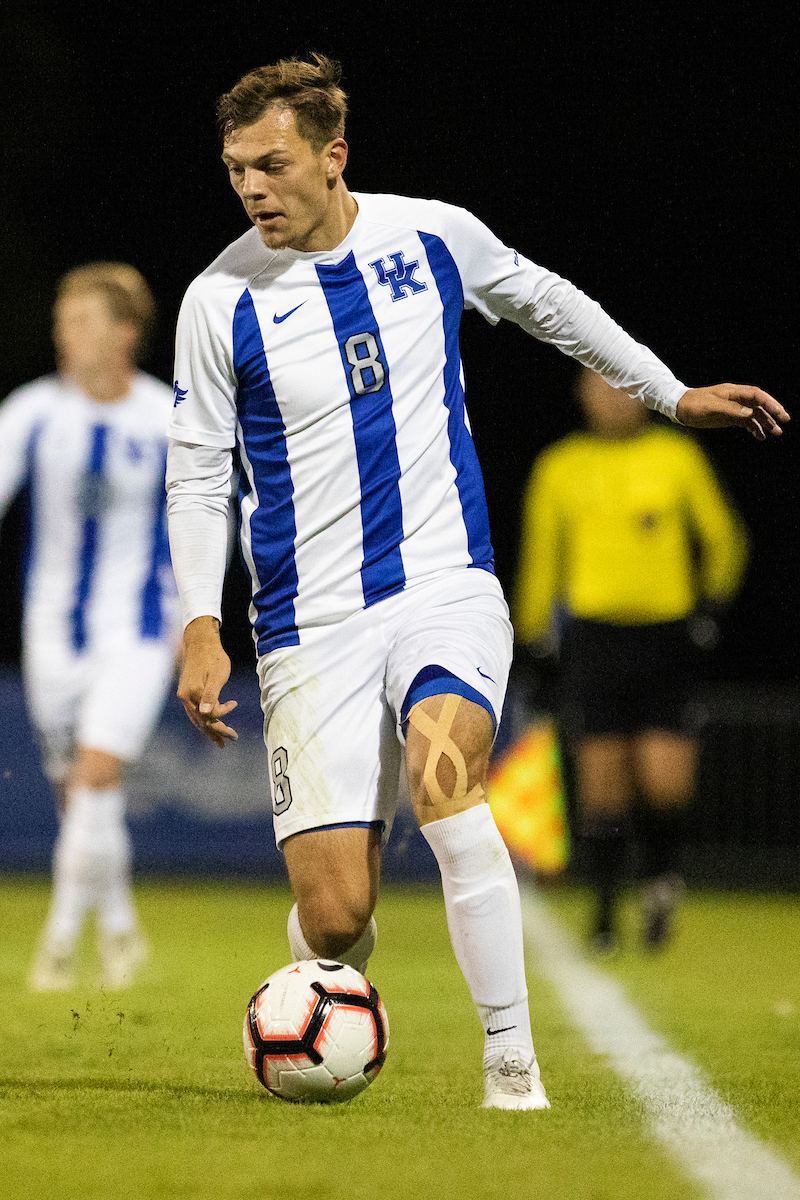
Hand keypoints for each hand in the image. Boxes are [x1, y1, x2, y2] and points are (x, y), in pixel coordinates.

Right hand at [177, 616, 237, 746]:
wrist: (200, 642)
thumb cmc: (212, 657)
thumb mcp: (216, 674)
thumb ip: (211, 694)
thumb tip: (206, 713)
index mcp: (192, 693)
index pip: (208, 715)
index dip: (222, 716)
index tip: (234, 704)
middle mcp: (185, 697)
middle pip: (201, 721)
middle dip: (216, 731)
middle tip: (232, 740)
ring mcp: (185, 695)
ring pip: (197, 718)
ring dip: (209, 729)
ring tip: (220, 741)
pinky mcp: (187, 693)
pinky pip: (195, 712)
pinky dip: (204, 720)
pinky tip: (211, 724)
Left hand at [676, 384, 788, 440]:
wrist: (679, 408)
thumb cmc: (693, 404)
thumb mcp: (712, 407)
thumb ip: (731, 410)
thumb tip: (750, 414)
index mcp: (733, 392)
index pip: (757, 395)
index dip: (770, 403)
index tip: (780, 413)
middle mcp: (736, 399)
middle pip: (759, 404)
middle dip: (772, 413)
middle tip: (784, 421)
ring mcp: (733, 408)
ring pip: (754, 415)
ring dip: (765, 423)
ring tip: (776, 433)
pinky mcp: (728, 417)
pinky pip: (745, 423)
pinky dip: (753, 429)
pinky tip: (760, 437)